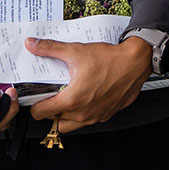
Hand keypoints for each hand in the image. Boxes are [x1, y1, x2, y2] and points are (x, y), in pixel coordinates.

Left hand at [25, 37, 152, 134]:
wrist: (136, 62)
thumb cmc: (109, 59)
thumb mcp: (76, 51)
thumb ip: (50, 48)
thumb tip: (32, 44)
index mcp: (71, 100)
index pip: (40, 114)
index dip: (34, 105)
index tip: (36, 97)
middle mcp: (82, 113)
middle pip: (54, 122)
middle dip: (50, 111)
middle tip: (52, 95)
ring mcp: (95, 116)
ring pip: (71, 125)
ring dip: (65, 115)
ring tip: (67, 97)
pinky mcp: (106, 115)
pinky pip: (87, 120)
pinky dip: (82, 113)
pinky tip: (85, 97)